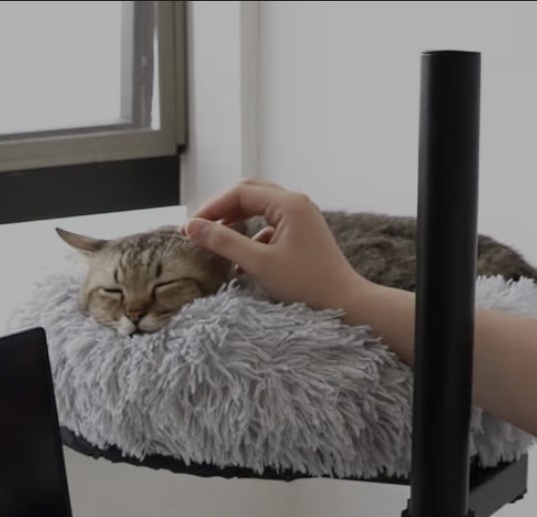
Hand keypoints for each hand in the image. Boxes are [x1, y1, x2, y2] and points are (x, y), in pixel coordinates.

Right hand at [185, 180, 367, 312]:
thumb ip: (224, 243)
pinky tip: (241, 262)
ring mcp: (302, 219)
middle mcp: (297, 204)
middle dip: (222, 211)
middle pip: (249, 195)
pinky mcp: (303, 237)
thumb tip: (192, 228)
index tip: (190, 228)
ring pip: (259, 212)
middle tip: (200, 229)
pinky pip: (271, 229)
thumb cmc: (306, 285)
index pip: (240, 192)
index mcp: (288, 203)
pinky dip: (252, 240)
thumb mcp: (259, 264)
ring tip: (216, 243)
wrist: (346, 304)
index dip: (211, 208)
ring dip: (236, 225)